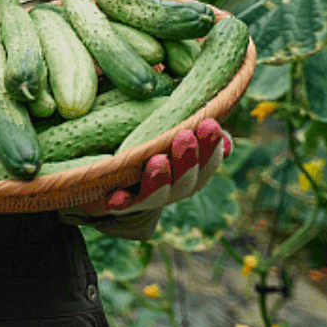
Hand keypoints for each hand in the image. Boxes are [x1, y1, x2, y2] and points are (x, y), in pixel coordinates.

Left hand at [84, 119, 230, 215]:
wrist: (114, 180)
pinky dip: (122, 202)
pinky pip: (122, 205)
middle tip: (185, 137)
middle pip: (188, 181)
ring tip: (158, 161)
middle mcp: (174, 188)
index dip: (212, 146)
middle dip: (188, 160)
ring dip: (159, 180)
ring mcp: (148, 198)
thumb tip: (213, 120)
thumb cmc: (152, 142)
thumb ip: (188, 122)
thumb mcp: (170, 128)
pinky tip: (115, 197)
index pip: (208, 162)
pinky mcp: (121, 203)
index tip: (210, 123)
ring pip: (158, 195)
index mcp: (191, 170)